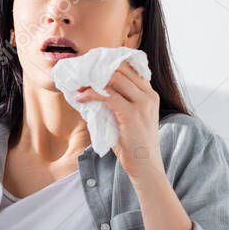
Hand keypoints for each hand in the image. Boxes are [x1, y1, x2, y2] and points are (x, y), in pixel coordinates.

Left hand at [74, 61, 163, 183]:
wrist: (146, 166)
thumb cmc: (134, 144)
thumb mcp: (128, 118)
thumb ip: (117, 102)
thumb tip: (92, 90)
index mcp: (150, 94)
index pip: (131, 68)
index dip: (110, 63)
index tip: (92, 63)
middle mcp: (149, 95)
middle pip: (121, 70)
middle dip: (99, 68)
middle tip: (82, 70)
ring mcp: (142, 104)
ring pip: (114, 80)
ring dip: (92, 80)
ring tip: (78, 83)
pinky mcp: (131, 114)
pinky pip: (108, 96)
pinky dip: (91, 94)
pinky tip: (81, 97)